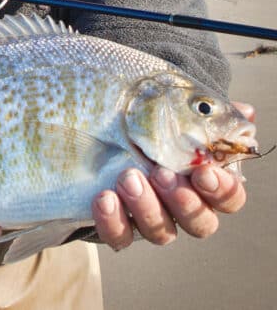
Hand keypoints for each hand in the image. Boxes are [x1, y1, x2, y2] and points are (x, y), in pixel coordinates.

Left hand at [92, 101, 253, 250]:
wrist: (96, 121)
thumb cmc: (143, 113)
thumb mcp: (169, 104)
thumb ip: (204, 111)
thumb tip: (244, 112)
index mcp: (202, 179)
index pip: (228, 197)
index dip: (221, 190)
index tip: (203, 173)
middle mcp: (181, 205)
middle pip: (200, 223)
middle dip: (184, 202)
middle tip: (160, 173)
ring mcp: (149, 218)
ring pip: (162, 233)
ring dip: (147, 207)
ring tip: (127, 178)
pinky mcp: (117, 225)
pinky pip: (120, 237)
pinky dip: (113, 221)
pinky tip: (104, 198)